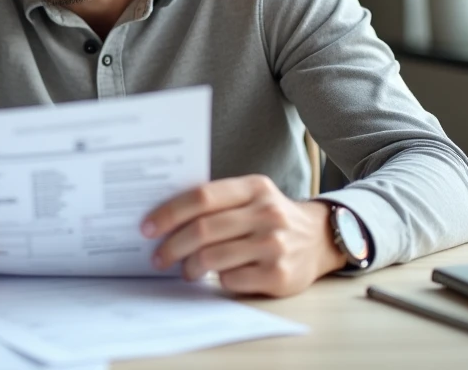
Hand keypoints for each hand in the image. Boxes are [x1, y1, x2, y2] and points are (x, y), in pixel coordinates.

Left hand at [142, 175, 346, 297]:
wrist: (320, 239)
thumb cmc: (270, 217)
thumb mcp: (251, 197)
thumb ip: (216, 202)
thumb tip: (164, 217)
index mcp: (254, 187)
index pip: (201, 196)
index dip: (169, 212)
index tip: (147, 227)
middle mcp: (267, 213)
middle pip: (203, 229)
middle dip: (172, 245)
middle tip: (158, 256)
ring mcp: (275, 245)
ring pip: (213, 257)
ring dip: (189, 266)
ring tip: (185, 269)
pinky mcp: (279, 275)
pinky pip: (231, 279)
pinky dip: (216, 279)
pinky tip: (215, 276)